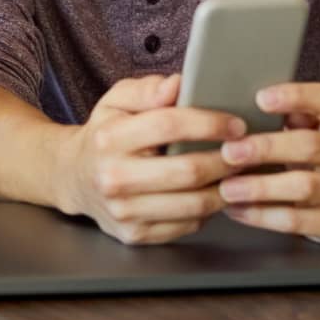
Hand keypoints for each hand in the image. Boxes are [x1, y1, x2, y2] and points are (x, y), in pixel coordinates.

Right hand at [57, 74, 246, 244]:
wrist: (73, 177)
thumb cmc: (104, 134)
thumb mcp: (116, 100)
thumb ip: (147, 90)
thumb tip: (178, 85)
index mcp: (110, 138)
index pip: (169, 125)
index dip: (209, 123)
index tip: (236, 124)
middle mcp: (114, 177)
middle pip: (188, 171)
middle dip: (226, 160)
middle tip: (246, 150)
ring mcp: (124, 212)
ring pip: (193, 204)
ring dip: (225, 188)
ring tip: (236, 172)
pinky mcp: (135, 235)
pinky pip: (187, 226)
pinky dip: (208, 210)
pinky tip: (214, 193)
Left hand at [217, 82, 319, 242]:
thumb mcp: (317, 128)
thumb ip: (293, 115)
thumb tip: (255, 107)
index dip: (294, 97)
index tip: (260, 99)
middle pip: (310, 145)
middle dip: (266, 148)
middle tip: (229, 151)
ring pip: (304, 186)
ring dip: (260, 187)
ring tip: (227, 187)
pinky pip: (298, 220)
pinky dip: (262, 215)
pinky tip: (237, 209)